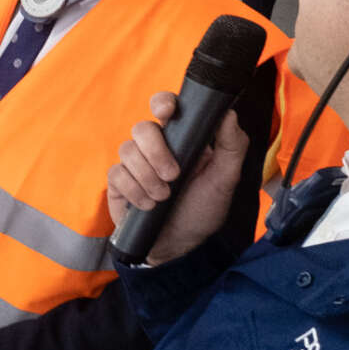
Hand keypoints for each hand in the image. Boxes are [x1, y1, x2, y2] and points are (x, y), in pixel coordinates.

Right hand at [103, 93, 248, 267]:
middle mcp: (155, 147)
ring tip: (163, 197)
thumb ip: (232, 146)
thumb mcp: (226, 180)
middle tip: (173, 175)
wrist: (179, 246)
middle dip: (156, 151)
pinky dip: (133, 190)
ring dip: (146, 176)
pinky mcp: (119, 183)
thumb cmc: (203, 210)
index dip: (162, 103)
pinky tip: (147, 205)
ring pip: (127, 150)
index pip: (165, 106)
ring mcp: (135, 164)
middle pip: (141, 128)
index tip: (167, 112)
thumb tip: (228, 113)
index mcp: (182, 138)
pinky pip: (116, 174)